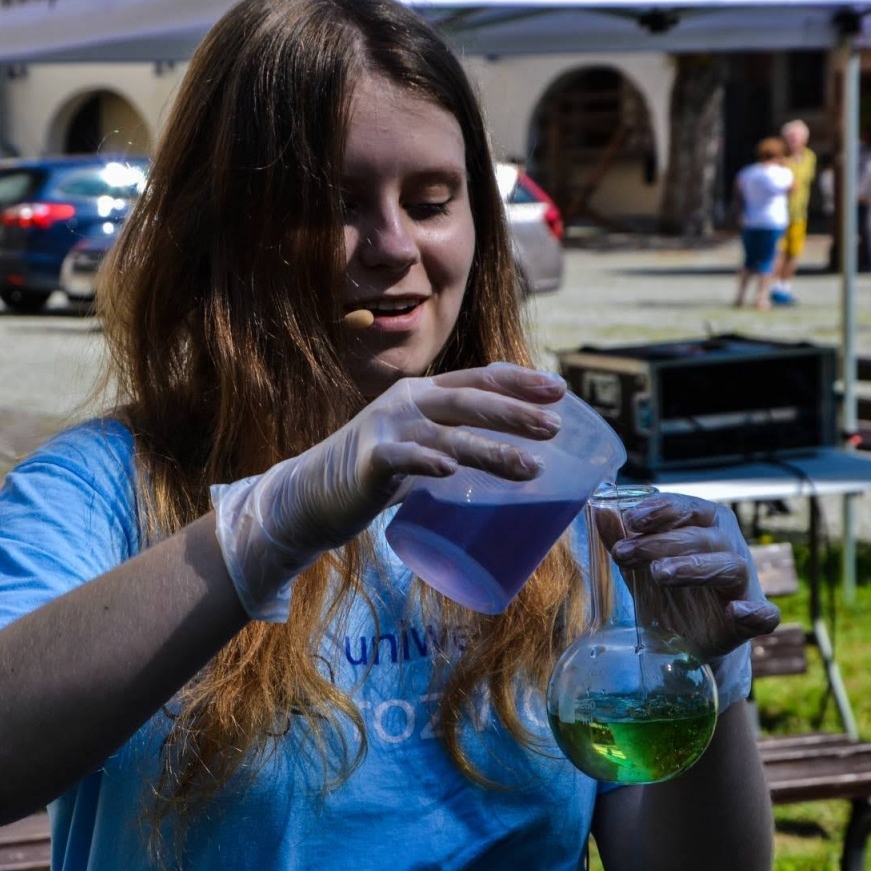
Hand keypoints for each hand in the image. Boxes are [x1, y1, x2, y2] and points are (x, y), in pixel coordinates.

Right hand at [212, 364, 565, 619]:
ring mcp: (385, 429)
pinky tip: (450, 472)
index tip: (560, 389)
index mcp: (421, 394)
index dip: (519, 380)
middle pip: (468, 400)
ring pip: (446, 435)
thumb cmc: (374, 474)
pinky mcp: (368, 463)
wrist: (310, 493)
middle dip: (515, 412)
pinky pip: (401, 459)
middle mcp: (406, 403)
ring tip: (529, 467)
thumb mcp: (419, 447)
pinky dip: (426, 463)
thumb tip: (518, 459)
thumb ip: (454, 444)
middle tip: (554, 428)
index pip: (477, 377)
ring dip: (490, 450)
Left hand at [603, 493, 780, 660]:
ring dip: (695, 567)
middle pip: (703, 536)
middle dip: (663, 542)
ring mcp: (743, 583)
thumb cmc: (666, 589)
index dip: (662, 509)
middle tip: (627, 553)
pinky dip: (755, 613)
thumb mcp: (639, 564)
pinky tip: (737, 612)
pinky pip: (765, 614)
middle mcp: (728, 547)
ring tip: (660, 574)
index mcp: (704, 525)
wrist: (684, 640)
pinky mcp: (750, 619)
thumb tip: (597, 508)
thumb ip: (620, 538)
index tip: (631, 518)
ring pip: (730, 566)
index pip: (688, 507)